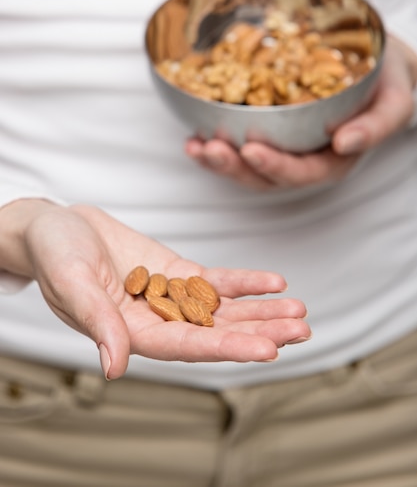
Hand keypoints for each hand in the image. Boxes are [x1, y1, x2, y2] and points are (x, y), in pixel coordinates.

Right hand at [0, 201, 309, 378]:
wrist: (57, 226)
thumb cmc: (55, 255)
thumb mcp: (72, 285)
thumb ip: (98, 323)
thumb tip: (115, 369)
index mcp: (131, 334)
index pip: (188, 347)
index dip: (228, 347)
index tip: (269, 349)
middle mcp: (157, 321)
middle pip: (216, 331)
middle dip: (259, 331)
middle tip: (300, 330)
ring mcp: (169, 296)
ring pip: (223, 308)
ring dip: (261, 310)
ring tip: (299, 311)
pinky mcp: (175, 272)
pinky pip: (215, 279)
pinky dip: (244, 282)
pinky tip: (273, 282)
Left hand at [185, 34, 416, 189]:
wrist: (375, 63)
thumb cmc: (385, 81)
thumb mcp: (393, 100)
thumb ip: (377, 125)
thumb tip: (345, 143)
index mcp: (333, 160)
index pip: (302, 173)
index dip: (275, 166)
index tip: (252, 151)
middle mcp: (304, 159)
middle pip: (265, 175)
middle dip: (235, 166)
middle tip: (212, 149)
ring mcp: (282, 147)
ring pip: (245, 165)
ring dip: (218, 160)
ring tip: (196, 146)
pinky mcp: (266, 131)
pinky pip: (237, 144)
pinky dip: (213, 143)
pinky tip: (193, 136)